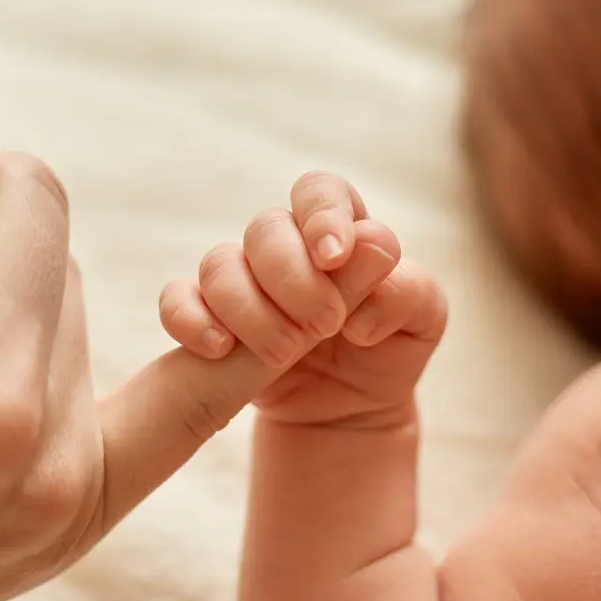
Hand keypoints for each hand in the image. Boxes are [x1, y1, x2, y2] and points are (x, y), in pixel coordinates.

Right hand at [160, 172, 447, 423]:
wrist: (352, 408)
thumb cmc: (390, 351)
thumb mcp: (422, 324)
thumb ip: (408, 288)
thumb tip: (371, 256)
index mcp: (339, 230)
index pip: (319, 192)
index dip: (322, 216)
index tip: (334, 257)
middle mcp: (285, 246)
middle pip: (265, 229)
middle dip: (292, 278)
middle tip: (325, 325)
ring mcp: (243, 281)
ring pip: (219, 265)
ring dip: (250, 310)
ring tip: (286, 353)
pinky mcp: (211, 319)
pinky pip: (178, 301)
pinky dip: (190, 320)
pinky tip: (219, 348)